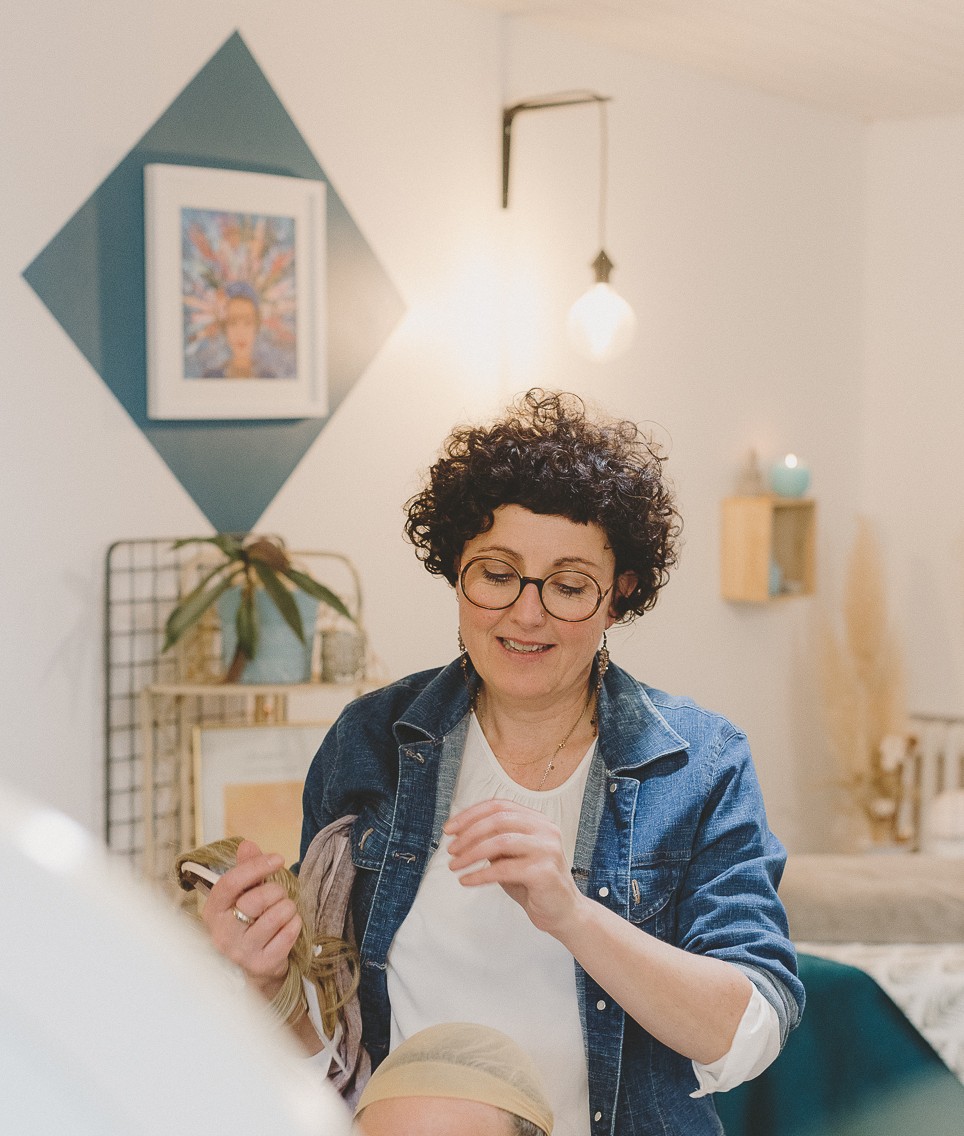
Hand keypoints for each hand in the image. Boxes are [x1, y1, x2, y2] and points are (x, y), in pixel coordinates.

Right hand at [200, 839, 301, 999]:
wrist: (249, 970)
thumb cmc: (245, 924)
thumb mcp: (241, 896)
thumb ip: (245, 869)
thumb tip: (247, 844)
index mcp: (213, 912)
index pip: (230, 884)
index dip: (256, 866)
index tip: (277, 859)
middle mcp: (222, 934)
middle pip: (256, 899)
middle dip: (276, 891)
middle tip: (278, 895)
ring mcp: (241, 953)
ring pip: (276, 916)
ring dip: (287, 908)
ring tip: (283, 911)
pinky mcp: (261, 965)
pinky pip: (289, 934)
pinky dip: (294, 924)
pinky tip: (288, 926)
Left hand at [444, 798, 582, 936]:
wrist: (561, 912)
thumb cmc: (532, 883)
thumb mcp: (510, 856)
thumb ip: (493, 840)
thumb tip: (460, 833)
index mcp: (537, 820)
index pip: (499, 806)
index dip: (470, 815)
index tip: (449, 829)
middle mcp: (545, 829)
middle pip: (498, 819)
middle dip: (468, 834)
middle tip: (451, 849)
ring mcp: (547, 849)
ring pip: (500, 842)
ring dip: (471, 853)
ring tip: (454, 866)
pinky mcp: (544, 872)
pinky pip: (503, 869)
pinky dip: (480, 874)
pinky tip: (466, 880)